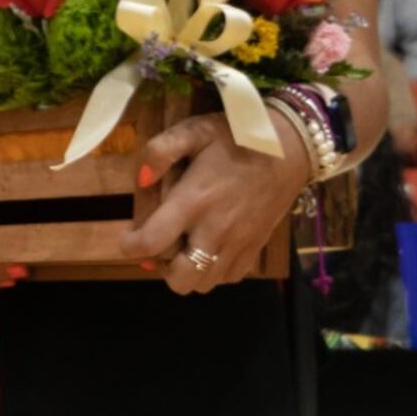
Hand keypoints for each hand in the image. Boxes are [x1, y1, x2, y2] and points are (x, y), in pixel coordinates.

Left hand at [117, 112, 313, 296]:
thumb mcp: (194, 131)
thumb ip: (160, 151)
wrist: (289, 149)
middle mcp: (214, 231)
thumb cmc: (236, 137)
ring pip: (204, 284)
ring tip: (185, 248)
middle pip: (180, 279)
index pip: (151, 243)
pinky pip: (228, 277)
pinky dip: (214, 271)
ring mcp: (238, 244)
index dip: (130, 247)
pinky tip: (210, 249)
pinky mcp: (255, 249)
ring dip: (188, 272)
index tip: (127, 239)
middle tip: (161, 246)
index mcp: (193, 201)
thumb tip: (140, 180)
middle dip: (162, 269)